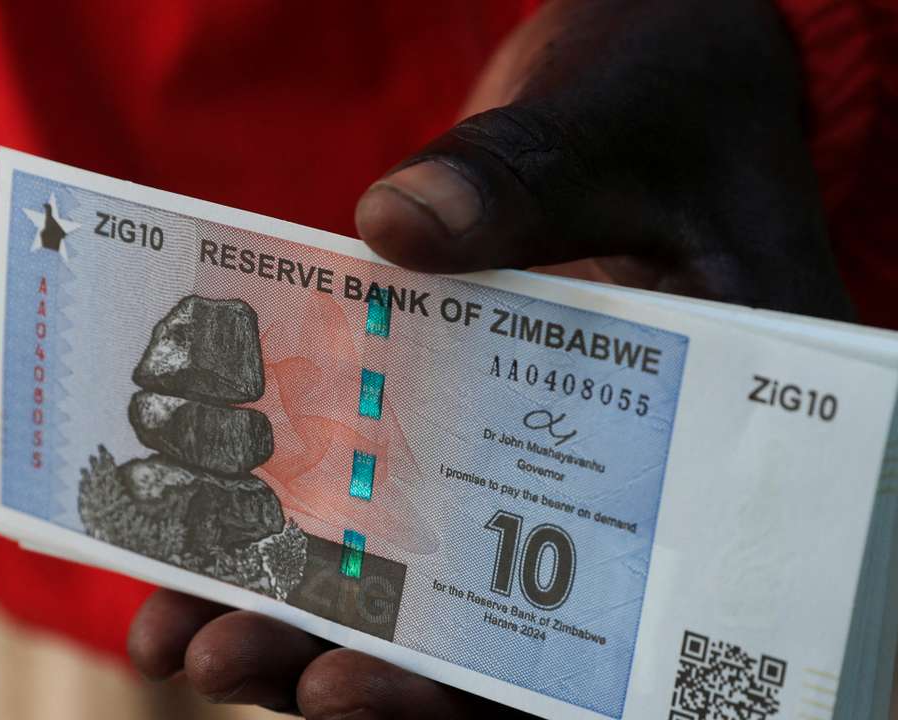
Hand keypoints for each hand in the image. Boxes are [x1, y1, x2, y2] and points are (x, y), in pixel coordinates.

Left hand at [130, 1, 848, 715]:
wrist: (658, 68)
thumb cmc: (677, 87)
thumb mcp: (615, 119)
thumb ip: (525, 174)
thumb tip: (397, 227)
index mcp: (714, 439)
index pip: (611, 620)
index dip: (487, 684)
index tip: (353, 685)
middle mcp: (630, 477)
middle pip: (502, 632)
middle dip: (359, 663)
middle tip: (225, 660)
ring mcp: (542, 450)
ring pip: (433, 584)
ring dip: (306, 619)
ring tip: (183, 639)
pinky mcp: (472, 410)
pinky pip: (390, 494)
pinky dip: (299, 528)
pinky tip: (192, 548)